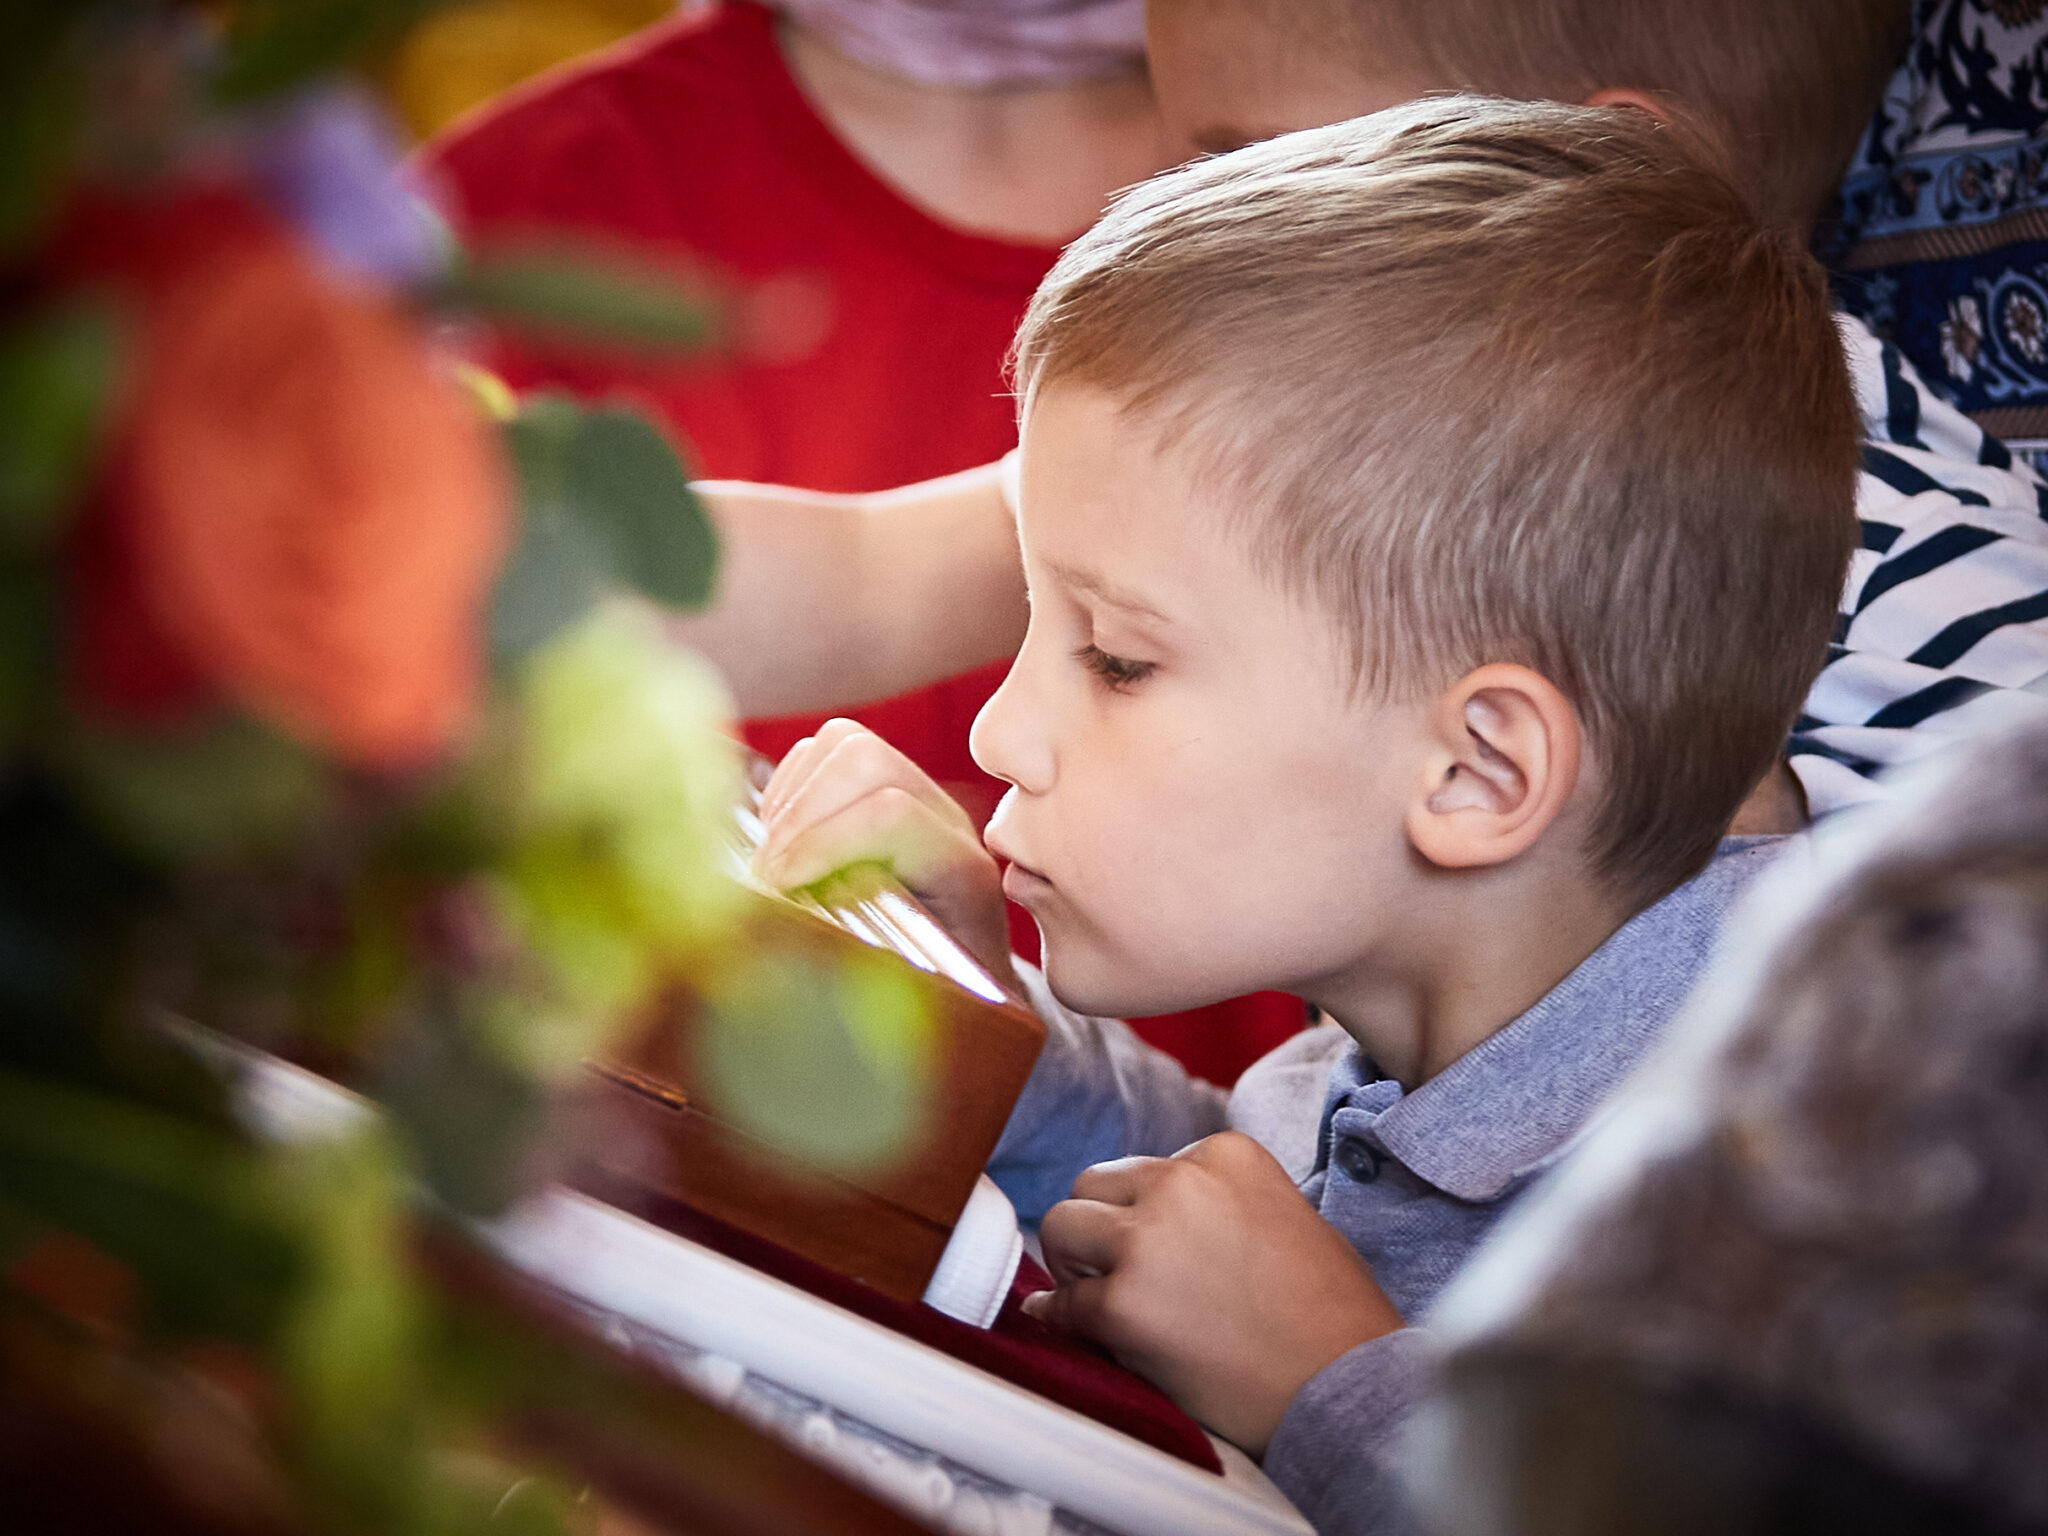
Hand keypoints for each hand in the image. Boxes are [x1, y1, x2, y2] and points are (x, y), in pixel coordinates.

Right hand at [753, 718, 1017, 988]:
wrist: (977, 997)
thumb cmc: (940, 1005)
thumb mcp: (912, 998)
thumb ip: (862, 963)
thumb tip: (785, 935)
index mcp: (962, 873)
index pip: (889, 814)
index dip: (820, 843)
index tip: (776, 886)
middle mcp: (947, 823)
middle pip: (866, 760)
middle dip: (801, 813)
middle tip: (768, 873)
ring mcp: (918, 801)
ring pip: (846, 745)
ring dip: (792, 798)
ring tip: (773, 858)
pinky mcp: (885, 795)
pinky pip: (827, 753)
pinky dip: (788, 789)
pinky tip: (780, 843)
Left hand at [1024, 1131, 1402, 1454]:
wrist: (1350, 1390)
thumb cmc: (1331, 1315)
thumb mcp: (1284, 1214)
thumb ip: (1218, 1201)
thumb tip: (1150, 1218)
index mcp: (1225, 1154)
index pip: (1147, 1168)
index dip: (1145, 1213)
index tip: (1162, 1251)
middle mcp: (1180, 1183)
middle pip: (1093, 1186)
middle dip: (1098, 1227)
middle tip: (1112, 1271)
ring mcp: (1147, 1242)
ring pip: (1061, 1226)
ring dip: (1073, 1263)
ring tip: (1099, 1296)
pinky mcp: (1123, 1306)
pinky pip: (1061, 1305)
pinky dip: (1061, 1319)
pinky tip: (1073, 1329)